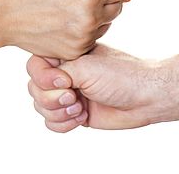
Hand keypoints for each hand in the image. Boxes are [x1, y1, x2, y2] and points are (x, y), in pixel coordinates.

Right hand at [0, 0, 127, 59]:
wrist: (5, 15)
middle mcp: (91, 15)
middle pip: (117, 7)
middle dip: (105, 2)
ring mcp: (84, 36)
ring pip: (106, 24)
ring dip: (96, 18)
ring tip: (71, 11)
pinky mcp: (75, 51)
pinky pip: (92, 39)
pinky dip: (84, 33)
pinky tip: (65, 25)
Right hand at [27, 40, 178, 132]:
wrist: (144, 97)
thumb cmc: (120, 75)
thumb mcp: (84, 67)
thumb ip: (56, 73)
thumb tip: (40, 85)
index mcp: (67, 55)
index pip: (35, 65)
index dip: (43, 77)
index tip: (64, 81)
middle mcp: (65, 73)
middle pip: (34, 89)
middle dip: (51, 98)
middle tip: (73, 96)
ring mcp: (69, 93)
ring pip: (41, 107)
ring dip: (58, 112)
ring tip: (80, 107)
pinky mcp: (74, 113)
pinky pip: (52, 123)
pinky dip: (63, 124)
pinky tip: (82, 117)